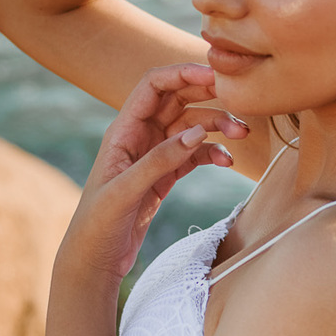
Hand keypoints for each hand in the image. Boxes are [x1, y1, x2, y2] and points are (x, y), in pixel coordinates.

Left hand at [57, 63, 248, 281]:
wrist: (93, 261)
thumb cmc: (97, 224)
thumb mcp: (125, 191)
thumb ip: (160, 160)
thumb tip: (197, 132)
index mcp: (122, 131)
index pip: (154, 86)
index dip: (182, 74)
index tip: (214, 76)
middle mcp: (139, 137)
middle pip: (177, 100)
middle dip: (208, 97)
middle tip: (238, 100)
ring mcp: (153, 156)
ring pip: (191, 128)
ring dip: (216, 126)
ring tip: (241, 134)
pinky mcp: (164, 176)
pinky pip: (194, 154)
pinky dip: (212, 153)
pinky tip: (227, 161)